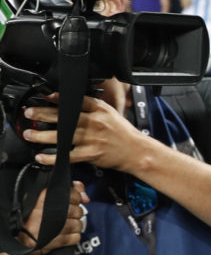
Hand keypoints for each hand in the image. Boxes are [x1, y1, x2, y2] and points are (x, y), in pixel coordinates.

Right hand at [20, 180, 89, 254]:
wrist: (19, 236)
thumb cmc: (34, 215)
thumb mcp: (45, 198)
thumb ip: (69, 192)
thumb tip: (86, 198)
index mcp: (44, 197)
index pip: (74, 195)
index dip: (75, 199)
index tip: (70, 203)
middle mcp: (47, 211)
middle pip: (78, 211)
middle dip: (75, 214)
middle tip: (66, 216)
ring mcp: (50, 227)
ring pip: (79, 225)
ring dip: (75, 226)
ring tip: (65, 226)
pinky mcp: (52, 242)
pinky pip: (76, 238)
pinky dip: (73, 237)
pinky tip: (64, 235)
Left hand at [23, 91, 150, 172]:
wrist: (137, 151)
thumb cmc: (123, 133)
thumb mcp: (111, 113)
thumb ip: (93, 107)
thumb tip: (71, 101)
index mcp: (100, 110)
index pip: (77, 100)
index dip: (60, 98)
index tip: (45, 96)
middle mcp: (95, 123)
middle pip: (65, 117)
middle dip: (43, 115)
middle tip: (29, 113)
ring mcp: (92, 139)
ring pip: (62, 136)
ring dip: (42, 136)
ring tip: (28, 135)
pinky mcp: (91, 154)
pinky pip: (68, 156)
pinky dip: (53, 158)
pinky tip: (42, 157)